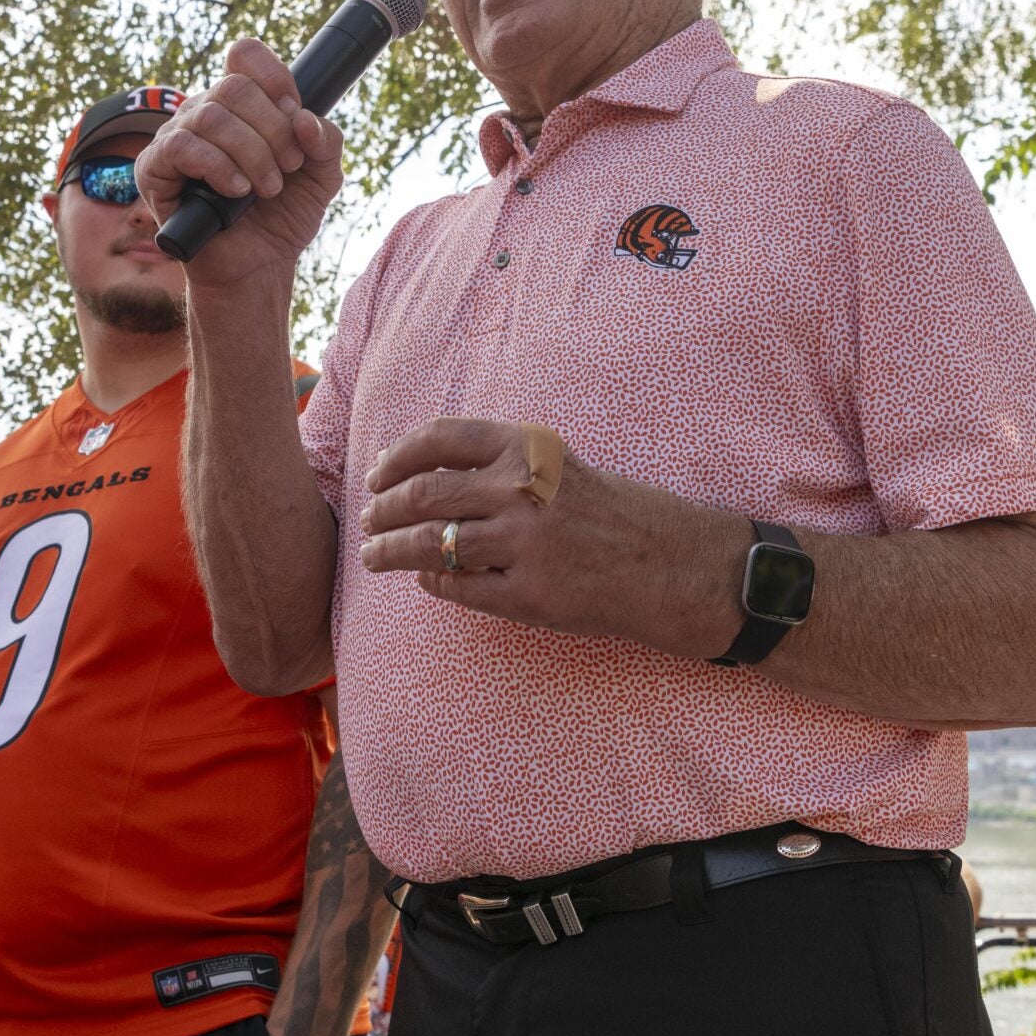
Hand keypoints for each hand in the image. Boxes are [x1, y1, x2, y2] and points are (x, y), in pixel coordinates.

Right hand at [133, 40, 343, 289]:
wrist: (259, 265)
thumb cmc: (283, 216)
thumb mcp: (322, 176)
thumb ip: (327, 142)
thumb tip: (305, 119)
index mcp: (241, 104)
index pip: (244, 56)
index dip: (274, 77)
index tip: (295, 114)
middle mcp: (204, 112)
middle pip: (234, 86)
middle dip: (272, 129)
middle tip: (289, 166)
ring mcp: (175, 138)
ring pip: (210, 116)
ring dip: (251, 153)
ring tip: (267, 188)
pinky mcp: (154, 169)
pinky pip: (181, 146)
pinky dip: (217, 166)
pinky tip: (236, 190)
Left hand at [359, 419, 738, 654]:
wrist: (666, 563)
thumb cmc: (605, 511)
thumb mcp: (555, 465)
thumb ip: (496, 461)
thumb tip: (414, 471)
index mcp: (528, 448)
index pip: (439, 440)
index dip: (396, 458)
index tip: (376, 474)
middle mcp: (522, 491)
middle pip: (423, 495)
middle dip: (383, 510)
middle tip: (368, 523)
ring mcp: (524, 545)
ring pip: (429, 545)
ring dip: (390, 552)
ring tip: (374, 557)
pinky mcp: (528, 594)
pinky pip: (456, 588)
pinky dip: (431, 583)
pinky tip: (426, 581)